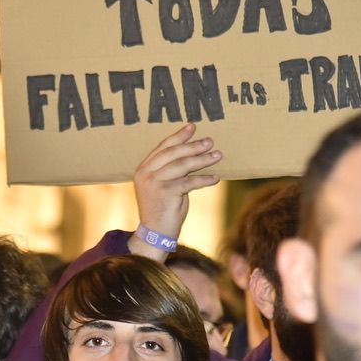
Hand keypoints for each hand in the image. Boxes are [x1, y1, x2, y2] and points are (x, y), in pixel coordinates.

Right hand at [130, 123, 221, 261]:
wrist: (155, 233)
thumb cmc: (163, 208)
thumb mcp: (164, 185)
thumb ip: (172, 170)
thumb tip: (192, 152)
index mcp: (143, 169)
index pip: (162, 147)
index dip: (178, 136)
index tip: (193, 126)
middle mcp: (146, 174)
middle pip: (173, 153)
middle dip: (193, 145)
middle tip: (210, 141)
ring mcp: (154, 183)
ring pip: (182, 166)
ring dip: (202, 159)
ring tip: (217, 155)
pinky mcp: (166, 193)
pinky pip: (189, 182)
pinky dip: (204, 179)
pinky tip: (216, 178)